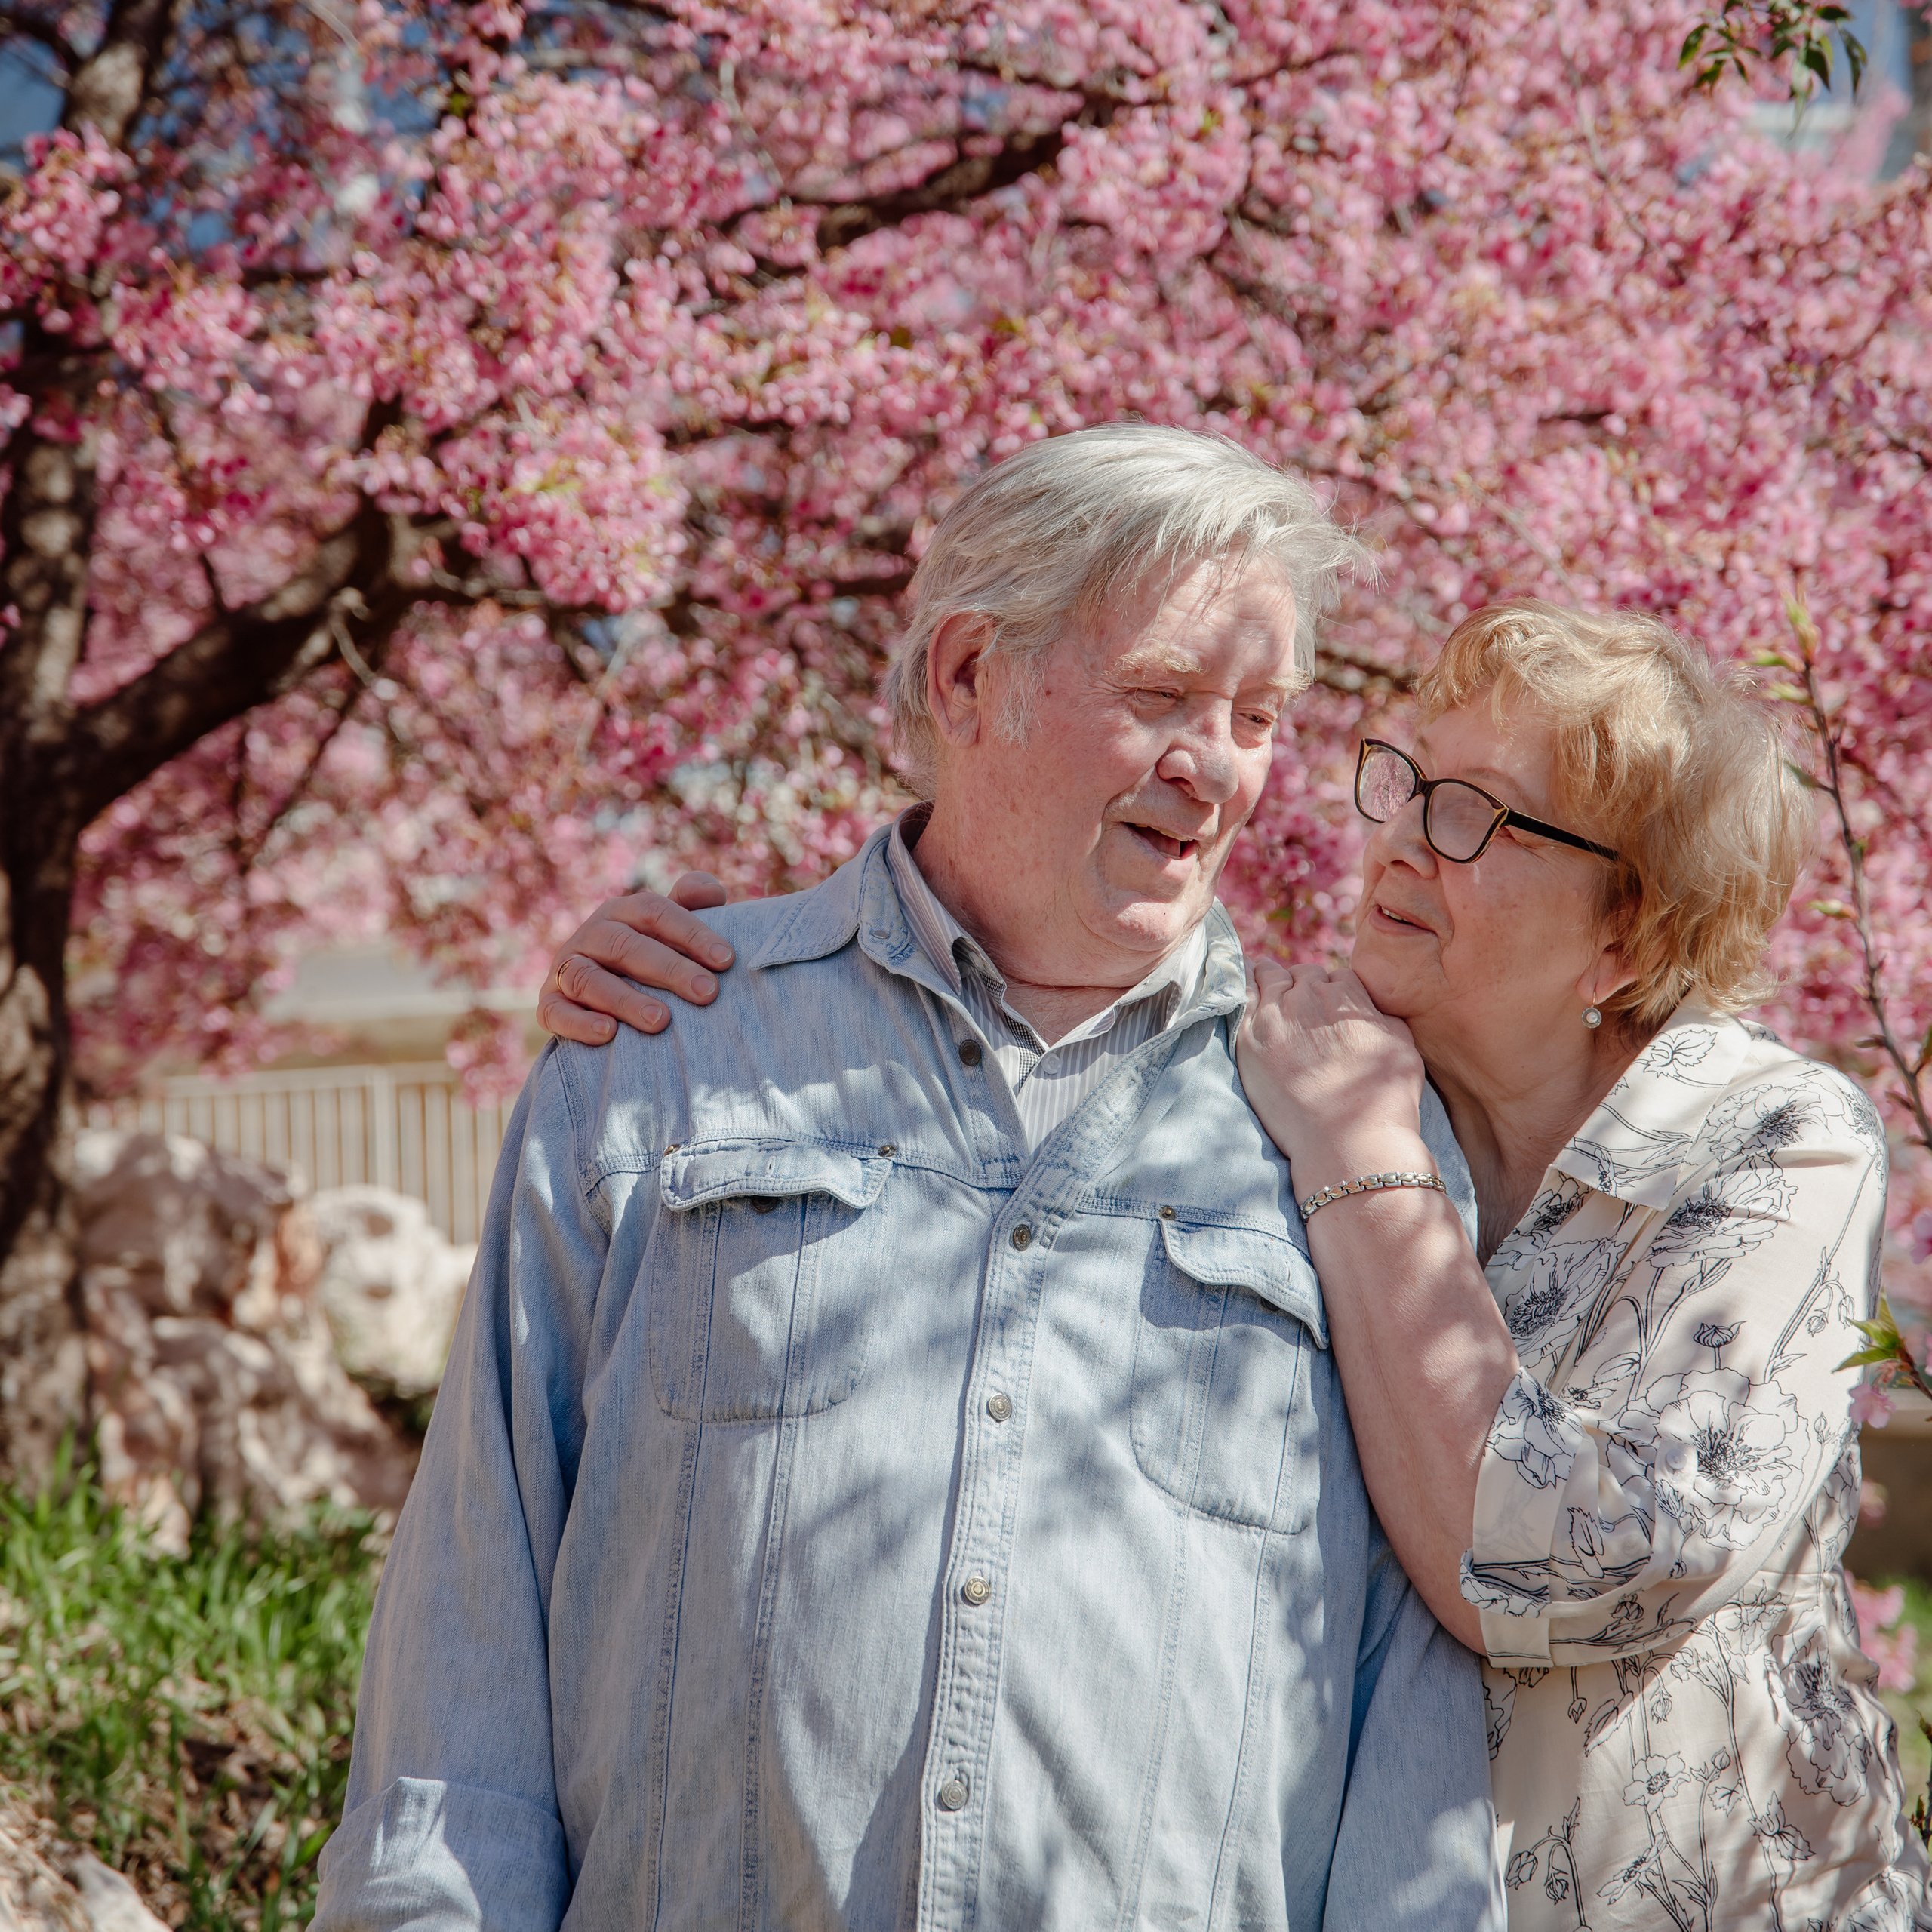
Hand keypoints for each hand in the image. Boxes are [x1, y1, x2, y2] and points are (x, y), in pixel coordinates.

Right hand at [537, 873, 733, 1044]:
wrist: (600, 999)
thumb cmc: (651, 961)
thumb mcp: (670, 932)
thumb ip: (691, 907)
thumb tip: (713, 892)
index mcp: (623, 912)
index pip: (655, 912)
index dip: (691, 933)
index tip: (726, 960)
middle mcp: (591, 934)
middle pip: (625, 945)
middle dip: (669, 969)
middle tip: (707, 993)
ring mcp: (565, 969)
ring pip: (588, 979)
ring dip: (624, 1000)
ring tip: (660, 1021)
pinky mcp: (549, 1004)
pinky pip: (556, 1012)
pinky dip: (579, 1023)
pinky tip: (608, 1034)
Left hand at [1236, 959, 1428, 1181]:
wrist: (1348, 1139)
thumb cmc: (1382, 1099)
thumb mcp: (1402, 1044)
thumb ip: (1383, 1013)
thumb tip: (1369, 1004)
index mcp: (1346, 994)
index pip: (1335, 976)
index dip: (1332, 993)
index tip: (1328, 1010)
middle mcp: (1308, 997)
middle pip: (1301, 975)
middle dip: (1303, 986)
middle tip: (1302, 1010)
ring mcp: (1275, 1016)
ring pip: (1268, 978)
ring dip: (1271, 982)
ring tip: (1268, 990)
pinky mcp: (1249, 1038)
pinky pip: (1239, 996)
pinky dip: (1242, 988)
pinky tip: (1241, 989)